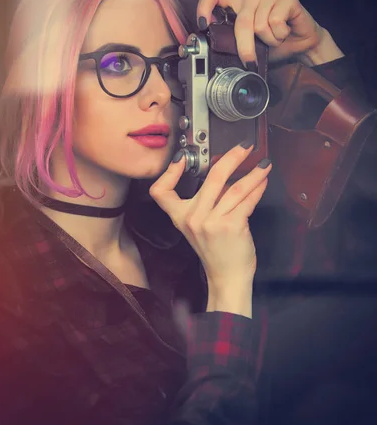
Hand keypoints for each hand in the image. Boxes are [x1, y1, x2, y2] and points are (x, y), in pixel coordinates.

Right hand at [149, 144, 271, 291]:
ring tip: (263, 164)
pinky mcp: (231, 226)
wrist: (226, 277)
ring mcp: (211, 222)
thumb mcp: (199, 226)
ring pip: (235, 187)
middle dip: (233, 157)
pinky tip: (263, 182)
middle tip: (245, 147)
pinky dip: (257, 188)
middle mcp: (194, 218)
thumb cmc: (216, 251)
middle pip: (213, 177)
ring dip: (253, 173)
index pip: (161, 192)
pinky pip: (246, 200)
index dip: (169, 172)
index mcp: (180, 217)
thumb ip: (206, 202)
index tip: (181, 158)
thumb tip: (226, 174)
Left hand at [196, 0, 343, 66]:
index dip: (205, 7)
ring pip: (259, 24)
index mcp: (238, 5)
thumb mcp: (248, 46)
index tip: (203, 24)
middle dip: (245, 46)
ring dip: (268, 40)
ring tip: (274, 39)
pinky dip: (280, 35)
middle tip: (250, 61)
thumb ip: (231, 41)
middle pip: (241, 21)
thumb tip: (211, 49)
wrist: (301, 46)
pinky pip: (275, 21)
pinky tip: (284, 33)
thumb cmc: (273, 44)